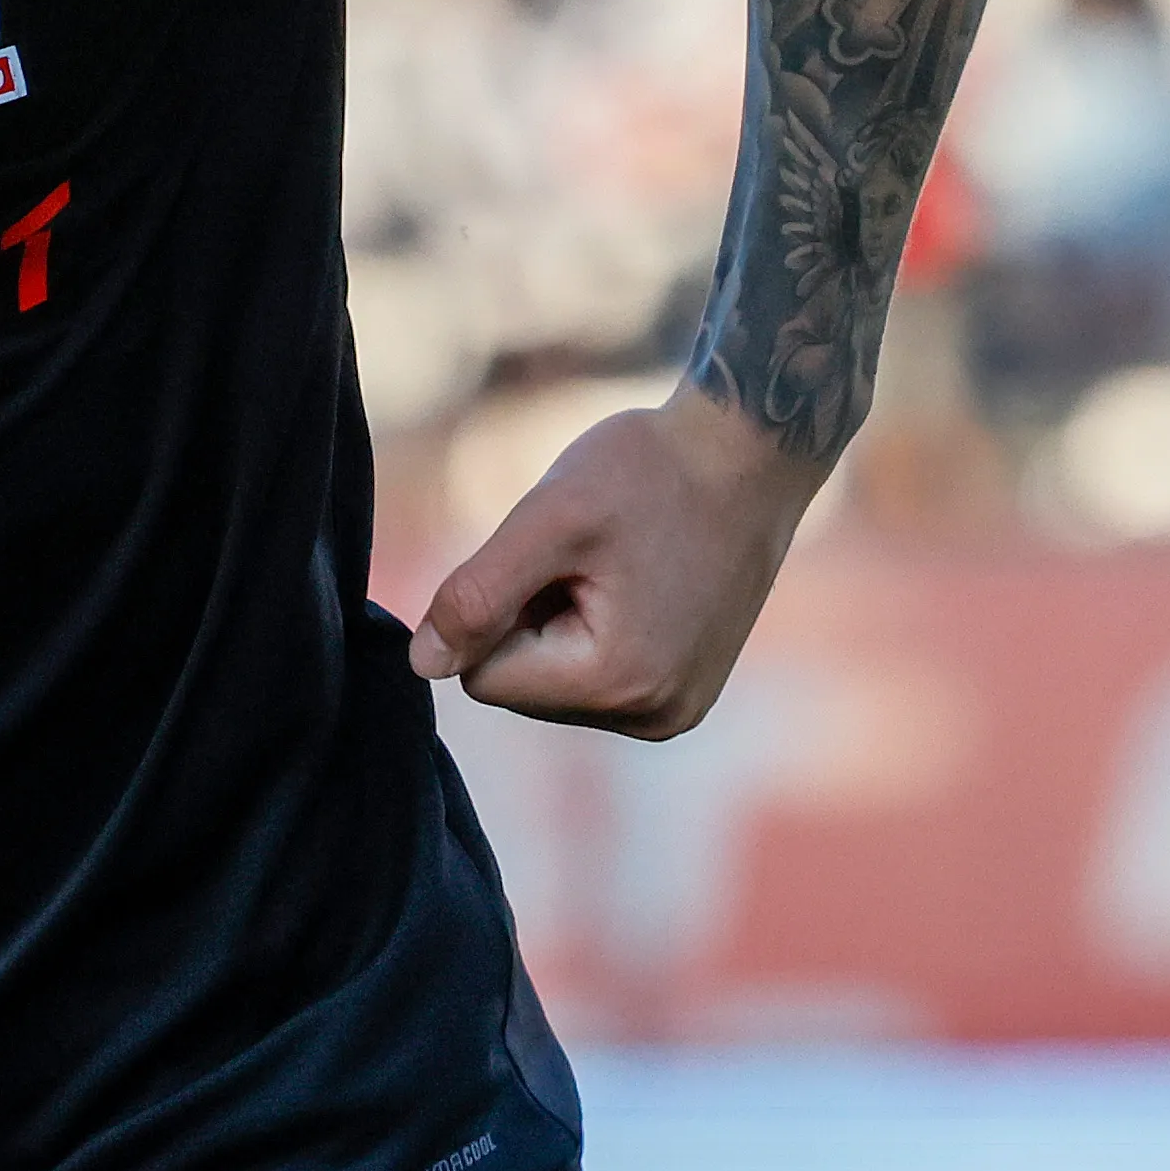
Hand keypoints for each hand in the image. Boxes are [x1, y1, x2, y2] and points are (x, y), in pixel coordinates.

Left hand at [407, 385, 820, 737]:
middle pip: (518, 686)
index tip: (553, 559)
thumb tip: (422, 666)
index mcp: (618, 683)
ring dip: (558, 622)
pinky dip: (592, 628)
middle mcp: (654, 717)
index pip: (481, 677)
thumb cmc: (647, 473)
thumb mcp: (546, 521)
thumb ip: (475, 597)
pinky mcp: (684, 693)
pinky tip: (634, 582)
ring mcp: (675, 711)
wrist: (747, 454)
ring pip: (550, 681)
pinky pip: (593, 676)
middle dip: (528, 619)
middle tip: (587, 558)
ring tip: (613, 566)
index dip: (494, 609)